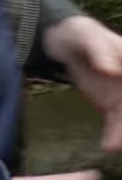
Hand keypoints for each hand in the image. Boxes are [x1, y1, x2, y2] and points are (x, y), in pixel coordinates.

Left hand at [44, 16, 121, 151]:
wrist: (64, 43)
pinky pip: (116, 123)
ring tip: (112, 145)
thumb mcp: (84, 35)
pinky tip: (108, 146)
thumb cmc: (78, 33)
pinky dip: (114, 136)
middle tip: (120, 138)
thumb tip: (112, 69)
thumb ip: (99, 49)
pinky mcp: (111, 105)